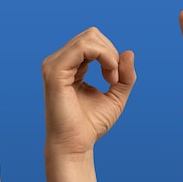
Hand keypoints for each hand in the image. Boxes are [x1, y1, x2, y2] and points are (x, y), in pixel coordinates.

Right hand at [42, 27, 135, 181]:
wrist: (75, 146)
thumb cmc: (90, 125)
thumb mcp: (115, 96)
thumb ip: (124, 75)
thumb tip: (128, 52)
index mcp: (68, 66)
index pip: (92, 42)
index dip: (111, 54)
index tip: (117, 79)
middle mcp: (57, 62)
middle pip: (91, 35)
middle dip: (111, 52)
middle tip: (116, 78)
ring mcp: (53, 65)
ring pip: (88, 38)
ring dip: (109, 55)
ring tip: (113, 79)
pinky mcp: (55, 72)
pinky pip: (83, 48)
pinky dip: (103, 57)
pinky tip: (109, 76)